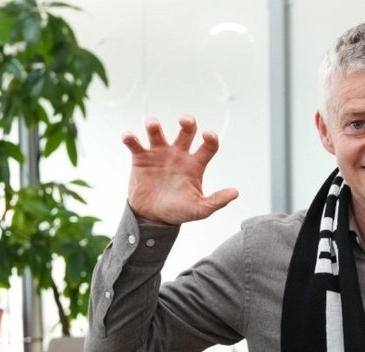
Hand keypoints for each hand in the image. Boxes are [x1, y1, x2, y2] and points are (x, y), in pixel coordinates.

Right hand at [123, 115, 238, 224]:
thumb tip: (235, 192)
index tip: (208, 135)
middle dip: (187, 123)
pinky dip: (130, 138)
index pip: (208, 147)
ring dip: (154, 126)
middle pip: (186, 131)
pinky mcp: (140, 158)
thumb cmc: (178, 212)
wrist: (152, 218)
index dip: (210, 139)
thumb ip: (217, 201)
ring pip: (157, 132)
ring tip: (153, 126)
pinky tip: (129, 137)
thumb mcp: (199, 209)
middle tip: (185, 121)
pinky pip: (134, 144)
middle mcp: (179, 155)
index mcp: (195, 165)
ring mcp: (159, 154)